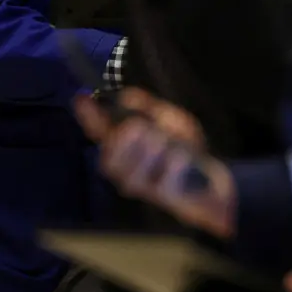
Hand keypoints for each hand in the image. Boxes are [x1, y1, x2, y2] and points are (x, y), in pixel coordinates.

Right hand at [74, 88, 236, 237]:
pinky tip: (184, 159)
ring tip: (170, 145)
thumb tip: (125, 96)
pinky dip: (177, 161)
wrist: (210, 184)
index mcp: (123, 146)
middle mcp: (123, 167)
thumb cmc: (183, 149)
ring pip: (137, 163)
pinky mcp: (161, 196)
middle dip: (129, 135)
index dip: (88, 116)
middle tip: (147, 129)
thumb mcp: (168, 119)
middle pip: (112, 150)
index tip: (81, 99)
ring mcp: (140, 184)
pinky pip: (165, 174)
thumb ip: (147, 107)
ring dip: (156, 149)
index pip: (97, 131)